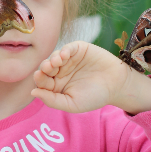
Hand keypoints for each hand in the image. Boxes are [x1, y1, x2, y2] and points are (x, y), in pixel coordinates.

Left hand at [32, 41, 150, 114]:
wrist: (117, 85)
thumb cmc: (95, 97)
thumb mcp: (72, 103)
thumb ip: (52, 100)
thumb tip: (33, 93)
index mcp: (56, 86)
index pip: (42, 81)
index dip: (39, 79)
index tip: (40, 78)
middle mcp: (60, 72)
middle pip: (45, 67)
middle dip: (44, 68)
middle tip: (47, 69)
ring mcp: (68, 60)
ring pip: (54, 56)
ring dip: (53, 59)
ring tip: (57, 63)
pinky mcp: (78, 49)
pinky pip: (67, 48)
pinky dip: (64, 50)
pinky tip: (64, 56)